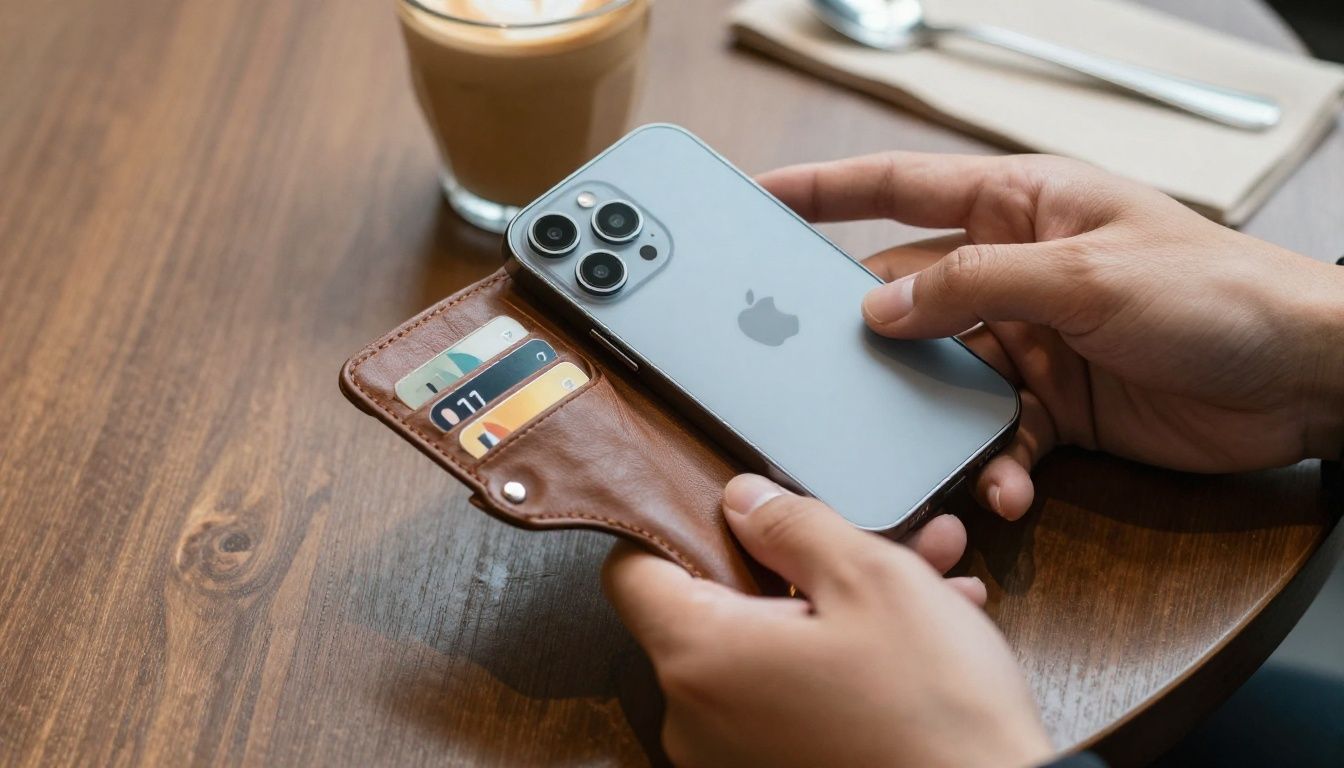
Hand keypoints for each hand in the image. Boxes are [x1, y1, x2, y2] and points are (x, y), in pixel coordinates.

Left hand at [604, 474, 1052, 767]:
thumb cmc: (935, 713)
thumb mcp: (872, 580)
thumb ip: (793, 526)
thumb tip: (743, 500)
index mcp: (701, 658)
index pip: (633, 571)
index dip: (676, 525)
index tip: (730, 509)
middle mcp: (696, 718)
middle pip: (715, 608)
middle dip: (795, 564)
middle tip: (868, 536)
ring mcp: (731, 756)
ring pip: (769, 649)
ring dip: (837, 607)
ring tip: (926, 577)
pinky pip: (790, 696)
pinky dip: (840, 660)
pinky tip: (919, 634)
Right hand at [760, 153, 1343, 518]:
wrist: (1303, 379)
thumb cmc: (1214, 294)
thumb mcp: (1086, 276)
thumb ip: (976, 284)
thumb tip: (878, 308)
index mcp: (1019, 207)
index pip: (900, 187)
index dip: (823, 190)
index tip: (759, 199)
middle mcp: (1012, 271)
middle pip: (907, 300)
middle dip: (864, 340)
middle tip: (809, 373)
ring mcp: (1029, 342)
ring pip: (940, 381)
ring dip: (930, 425)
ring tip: (924, 459)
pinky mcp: (1053, 407)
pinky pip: (992, 438)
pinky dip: (989, 468)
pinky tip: (1004, 490)